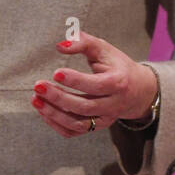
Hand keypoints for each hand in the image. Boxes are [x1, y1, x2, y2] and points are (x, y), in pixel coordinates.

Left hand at [30, 31, 157, 136]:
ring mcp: (106, 119)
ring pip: (78, 124)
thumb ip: (83, 42)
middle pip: (85, 107)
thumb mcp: (104, 48)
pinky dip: (57, 124)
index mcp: (118, 82)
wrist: (138, 90)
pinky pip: (75, 132)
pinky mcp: (97, 126)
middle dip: (59, 98)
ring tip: (36, 100)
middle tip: (38, 86)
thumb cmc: (116, 65)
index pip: (96, 85)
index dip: (75, 81)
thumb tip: (60, 45)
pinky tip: (43, 110)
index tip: (56, 73)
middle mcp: (114, 104)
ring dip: (54, 114)